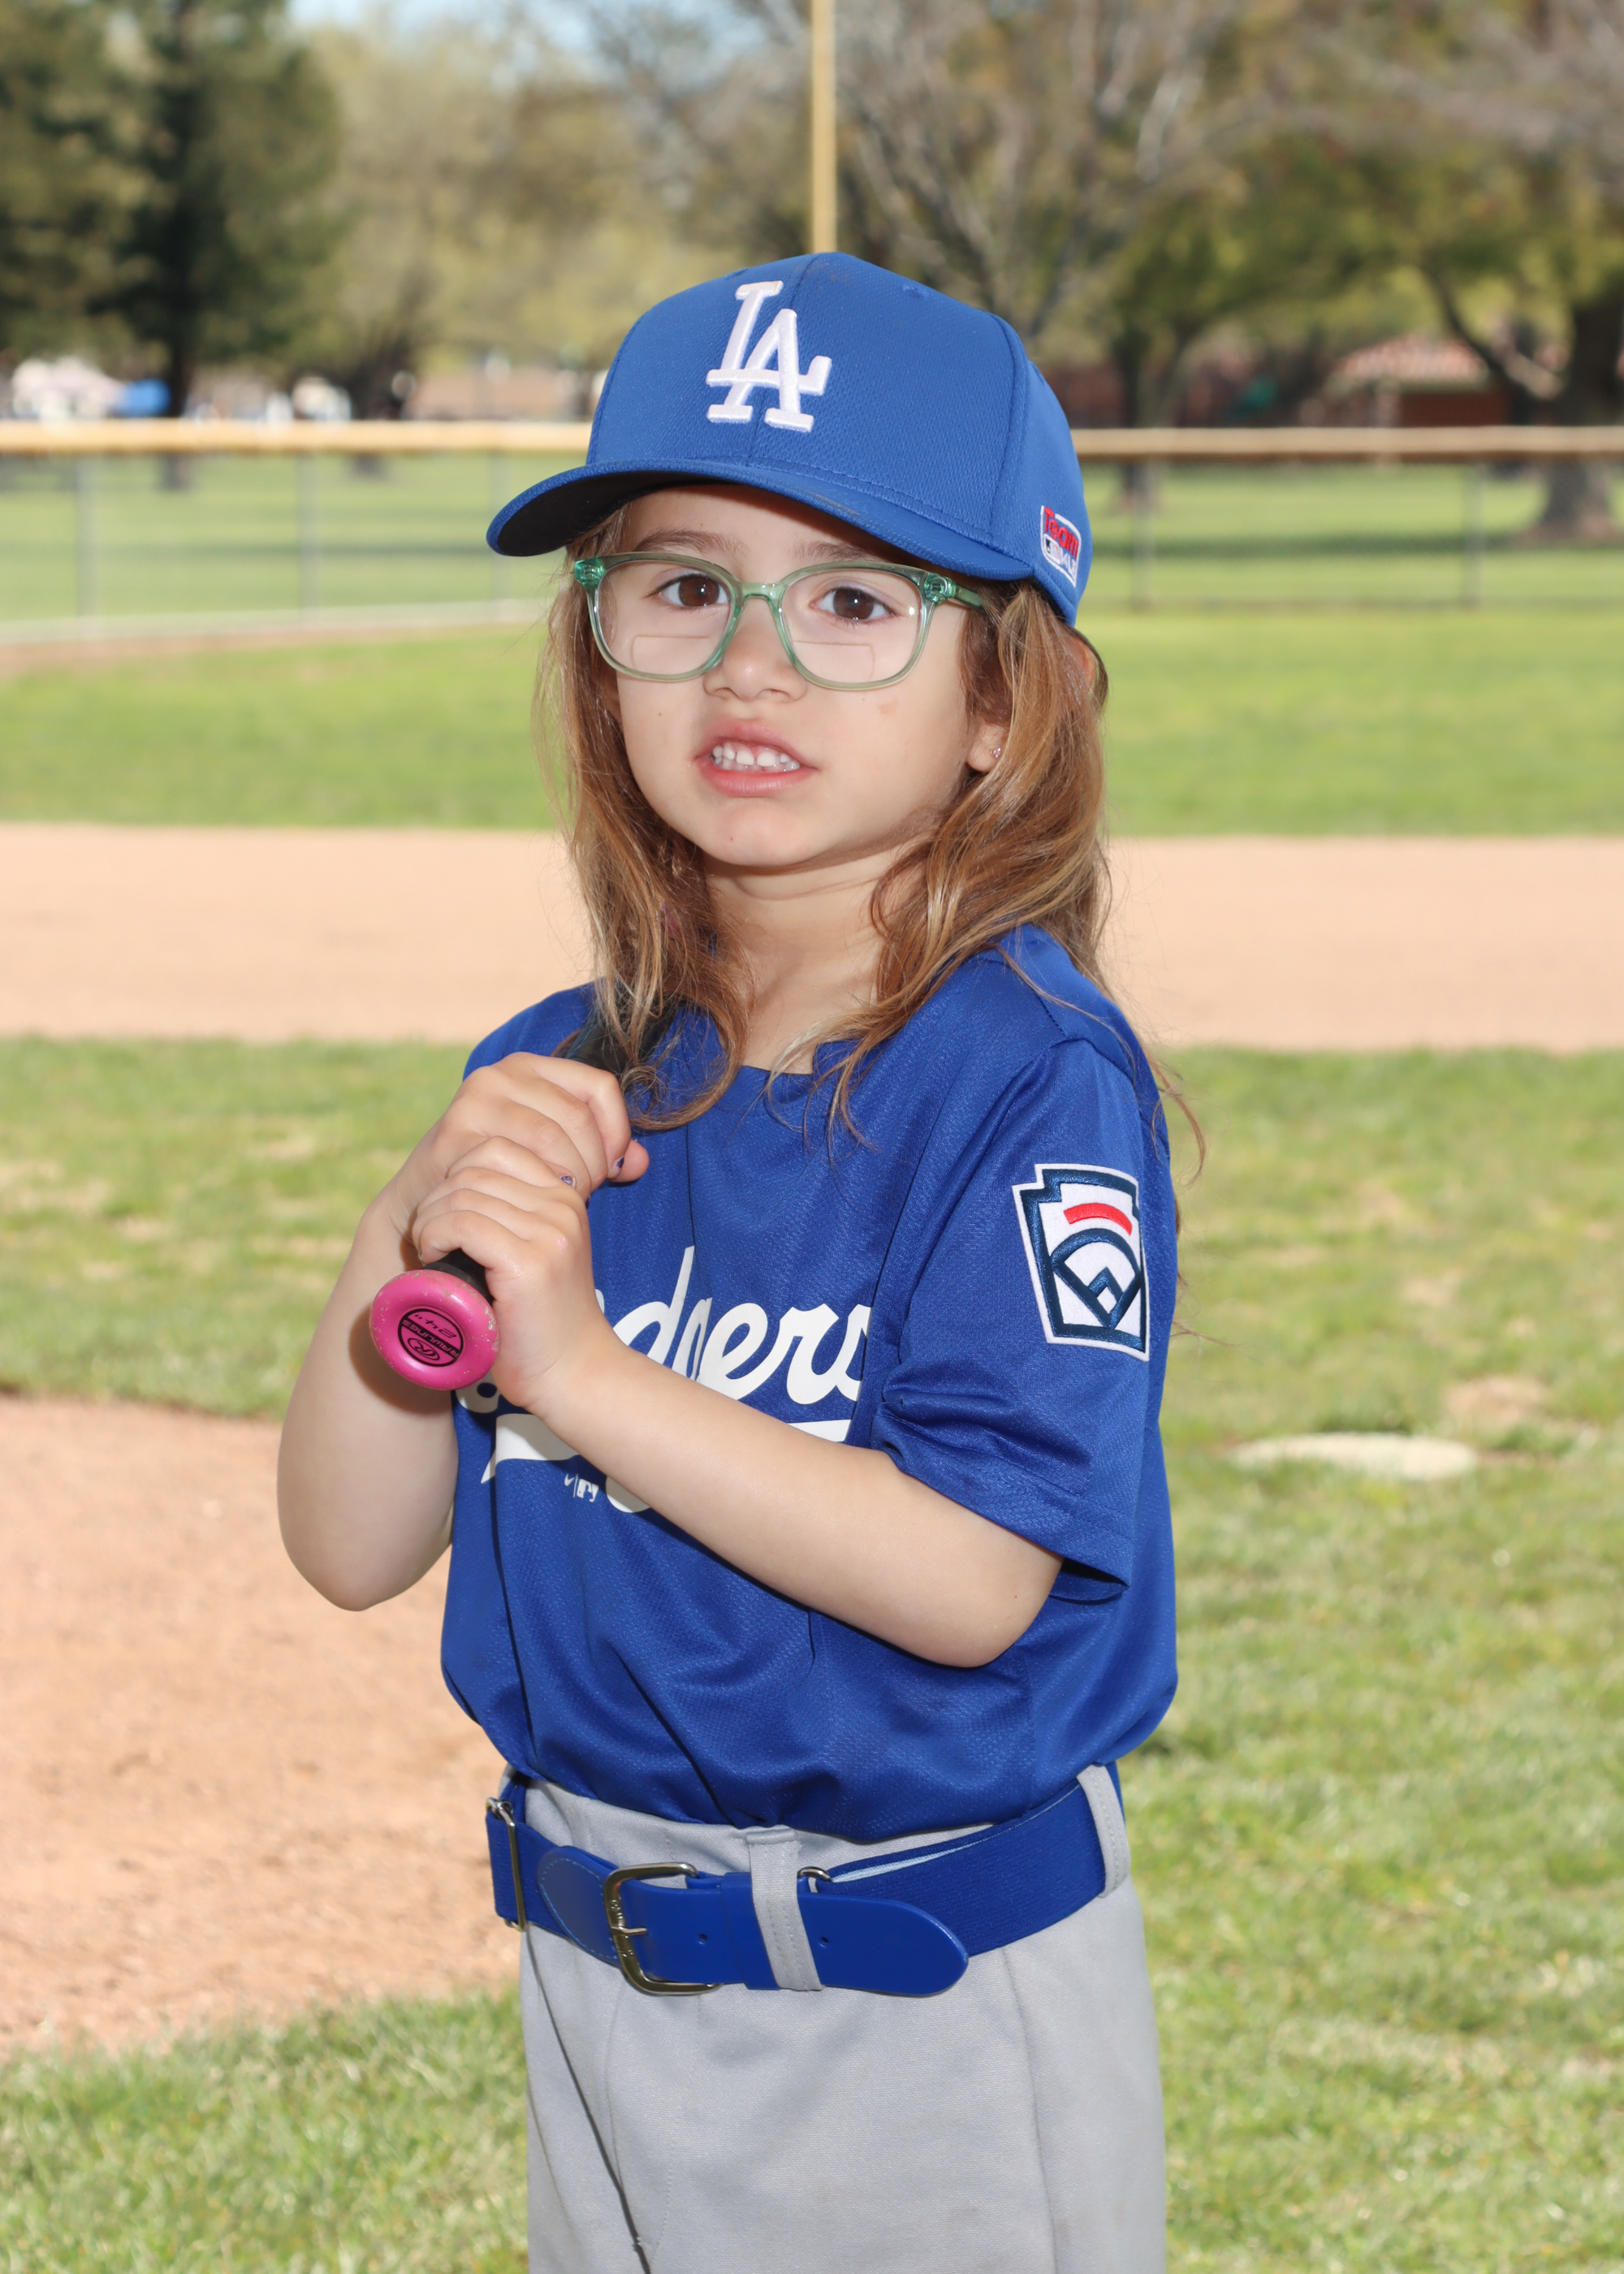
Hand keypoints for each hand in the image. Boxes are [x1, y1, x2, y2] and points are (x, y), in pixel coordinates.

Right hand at [380, 1052, 648, 1241]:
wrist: (431, 1201)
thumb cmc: (504, 1176)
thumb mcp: (557, 1155)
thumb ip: (602, 1153)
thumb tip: (642, 1162)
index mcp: (530, 1066)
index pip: (599, 1086)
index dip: (617, 1131)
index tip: (613, 1168)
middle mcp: (499, 1074)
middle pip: (578, 1114)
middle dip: (594, 1162)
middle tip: (586, 1193)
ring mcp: (473, 1101)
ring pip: (551, 1137)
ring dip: (569, 1176)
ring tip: (564, 1199)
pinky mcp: (454, 1135)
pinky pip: (516, 1161)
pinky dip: (538, 1186)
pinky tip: (538, 1203)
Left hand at [407, 1132, 615, 1409]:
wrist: (574, 1374)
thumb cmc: (541, 1321)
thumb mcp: (537, 1252)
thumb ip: (514, 1216)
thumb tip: (457, 1184)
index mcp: (565, 1196)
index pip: (496, 1149)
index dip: (456, 1175)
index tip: (447, 1215)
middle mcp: (562, 1205)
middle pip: (474, 1167)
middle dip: (436, 1198)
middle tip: (428, 1238)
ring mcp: (549, 1232)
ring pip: (462, 1193)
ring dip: (430, 1219)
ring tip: (429, 1249)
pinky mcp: (530, 1263)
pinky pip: (462, 1224)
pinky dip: (434, 1236)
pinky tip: (434, 1257)